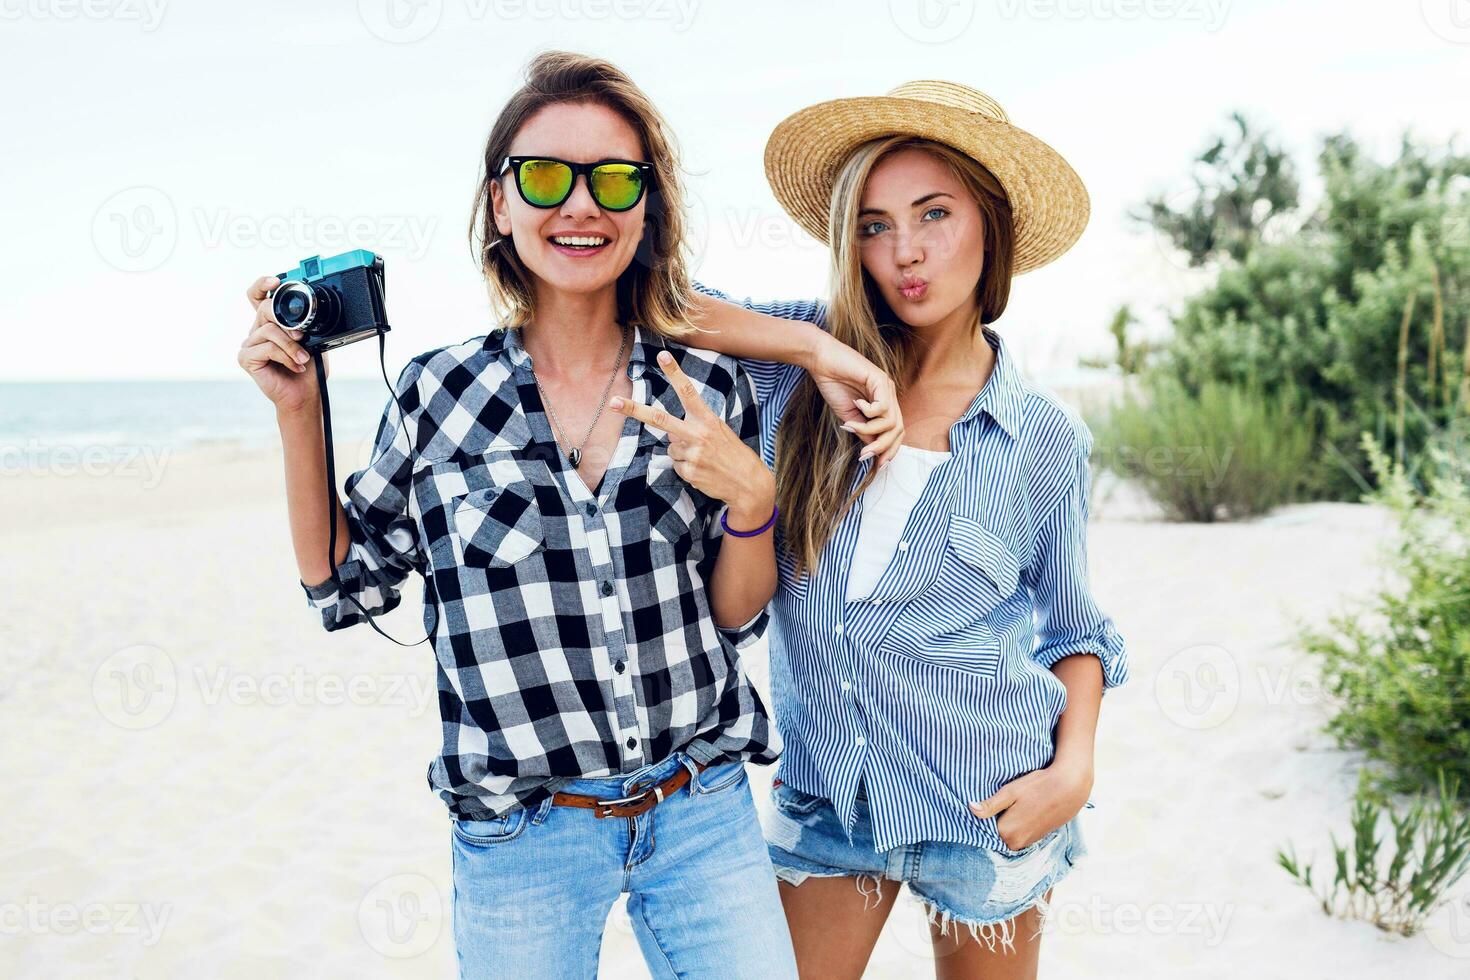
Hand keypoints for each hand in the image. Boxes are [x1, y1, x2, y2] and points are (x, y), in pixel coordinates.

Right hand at [238, 274, 326, 413]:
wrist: (305, 394)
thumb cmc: (308, 367)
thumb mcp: (312, 340)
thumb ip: (303, 324)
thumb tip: (305, 314)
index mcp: (270, 322)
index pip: (257, 296)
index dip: (263, 284)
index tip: (276, 281)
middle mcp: (256, 330)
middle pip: (264, 309)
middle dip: (287, 321)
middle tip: (302, 336)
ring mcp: (249, 344)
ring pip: (269, 331)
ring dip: (291, 346)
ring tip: (303, 359)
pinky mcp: (245, 358)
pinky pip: (266, 348)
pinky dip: (285, 357)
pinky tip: (295, 367)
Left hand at [609, 349, 774, 523]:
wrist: (748, 483)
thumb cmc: (732, 453)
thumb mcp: (719, 432)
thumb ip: (694, 426)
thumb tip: (668, 433)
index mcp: (707, 419)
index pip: (688, 391)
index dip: (674, 373)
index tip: (662, 356)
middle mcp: (698, 434)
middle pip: (660, 418)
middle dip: (634, 410)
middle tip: (612, 402)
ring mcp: (692, 454)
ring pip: (670, 447)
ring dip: (682, 452)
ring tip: (704, 458)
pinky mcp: (688, 471)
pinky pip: (676, 465)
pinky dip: (687, 467)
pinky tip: (703, 470)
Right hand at [807, 336, 903, 467]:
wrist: (821, 362)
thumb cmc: (833, 385)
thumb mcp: (849, 417)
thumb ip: (864, 431)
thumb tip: (874, 451)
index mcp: (883, 403)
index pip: (896, 431)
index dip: (890, 450)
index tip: (877, 464)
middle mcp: (889, 395)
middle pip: (898, 429)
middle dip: (882, 446)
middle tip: (864, 454)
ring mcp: (886, 387)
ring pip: (891, 421)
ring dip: (870, 429)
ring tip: (851, 426)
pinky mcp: (880, 379)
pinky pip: (882, 407)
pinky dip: (868, 412)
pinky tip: (856, 404)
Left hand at [967, 757, 1093, 851]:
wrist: (1070, 788)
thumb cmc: (1039, 786)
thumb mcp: (1011, 792)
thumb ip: (990, 805)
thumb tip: (971, 809)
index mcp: (1006, 832)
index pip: (983, 828)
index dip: (984, 814)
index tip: (984, 803)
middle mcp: (1016, 843)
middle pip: (995, 832)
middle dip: (994, 819)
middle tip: (1000, 801)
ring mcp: (1028, 842)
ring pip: (1008, 833)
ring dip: (1007, 821)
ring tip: (1012, 804)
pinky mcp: (1036, 838)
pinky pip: (1019, 834)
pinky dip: (1017, 824)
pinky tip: (1023, 809)